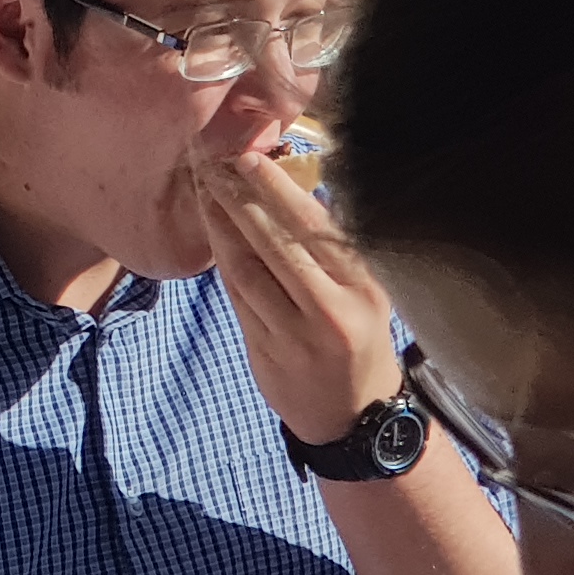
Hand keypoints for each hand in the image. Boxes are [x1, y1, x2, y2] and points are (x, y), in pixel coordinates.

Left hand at [194, 153, 401, 447]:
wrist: (352, 415)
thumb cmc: (359, 337)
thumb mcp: (368, 293)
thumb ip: (336, 249)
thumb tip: (299, 186)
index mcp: (361, 288)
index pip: (314, 228)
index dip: (277, 190)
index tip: (250, 158)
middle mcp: (329, 310)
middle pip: (275, 244)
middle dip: (239, 201)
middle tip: (213, 165)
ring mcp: (293, 334)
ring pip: (247, 269)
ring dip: (221, 226)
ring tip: (205, 191)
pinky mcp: (263, 350)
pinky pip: (236, 296)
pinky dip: (221, 260)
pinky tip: (211, 233)